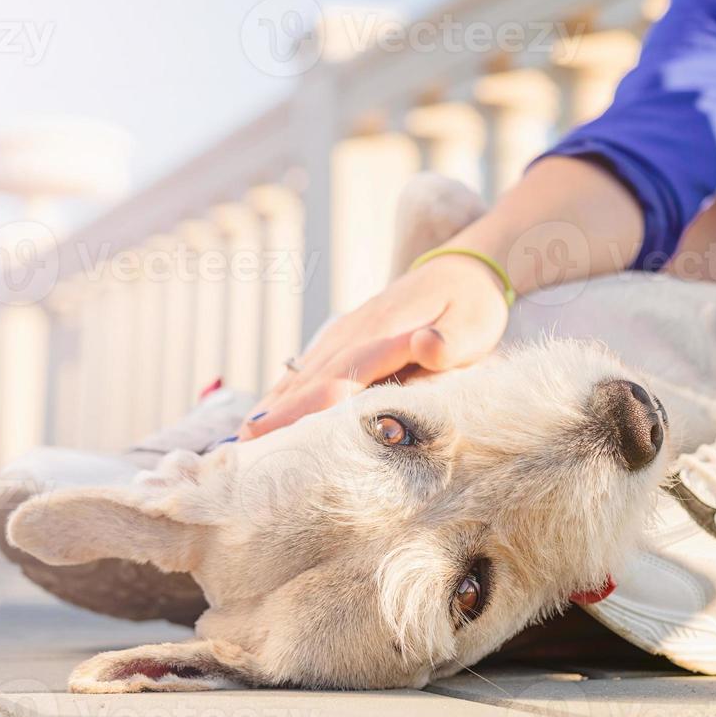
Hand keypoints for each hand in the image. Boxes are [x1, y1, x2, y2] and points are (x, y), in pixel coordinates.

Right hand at [239, 253, 511, 438]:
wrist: (462, 269)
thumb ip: (450, 340)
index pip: (342, 374)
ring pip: (304, 371)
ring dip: (275, 401)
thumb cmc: (471, 305)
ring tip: (243, 437)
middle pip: (312, 377)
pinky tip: (268, 409)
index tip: (276, 429)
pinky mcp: (346, 336)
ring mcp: (347, 331)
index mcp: (385, 331)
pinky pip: (310, 366)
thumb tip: (425, 345)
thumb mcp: (473, 324)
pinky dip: (287, 388)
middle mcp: (357, 330)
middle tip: (242, 446)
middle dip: (278, 411)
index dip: (308, 405)